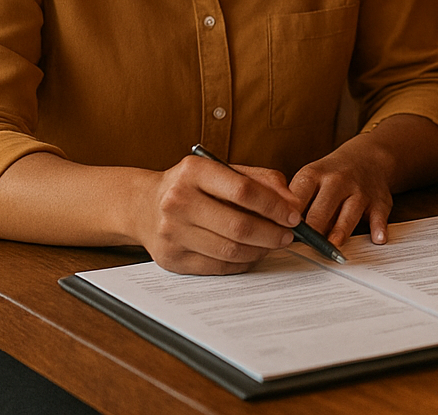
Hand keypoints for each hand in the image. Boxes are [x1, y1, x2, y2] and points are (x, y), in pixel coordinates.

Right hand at [135, 156, 303, 274]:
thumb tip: (292, 203)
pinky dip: (242, 263)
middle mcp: (178, 200)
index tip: (293, 215)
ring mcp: (172, 232)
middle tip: (288, 236)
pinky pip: (218, 266)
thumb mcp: (223, 171)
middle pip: (238, 225)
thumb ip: (261, 181)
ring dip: (260, 250)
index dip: (274, 206)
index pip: (243, 190)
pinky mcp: (171, 258)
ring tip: (272, 244)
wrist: (144, 206)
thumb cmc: (193, 187)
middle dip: (272, 233)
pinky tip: (251, 254)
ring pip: (230, 250)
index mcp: (194, 171)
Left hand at [286, 113, 437, 249]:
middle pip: (321, 209)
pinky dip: (379, 227)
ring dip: (340, 231)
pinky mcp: (379, 202)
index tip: (280, 233)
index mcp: (313, 175)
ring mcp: (359, 191)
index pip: (296, 198)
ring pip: (349, 213)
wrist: (368, 158)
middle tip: (303, 246)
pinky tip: (377, 238)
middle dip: (312, 229)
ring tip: (332, 246)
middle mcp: (337, 181)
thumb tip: (278, 232)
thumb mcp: (309, 178)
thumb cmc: (331, 175)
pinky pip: (379, 216)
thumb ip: (296, 202)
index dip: (287, 218)